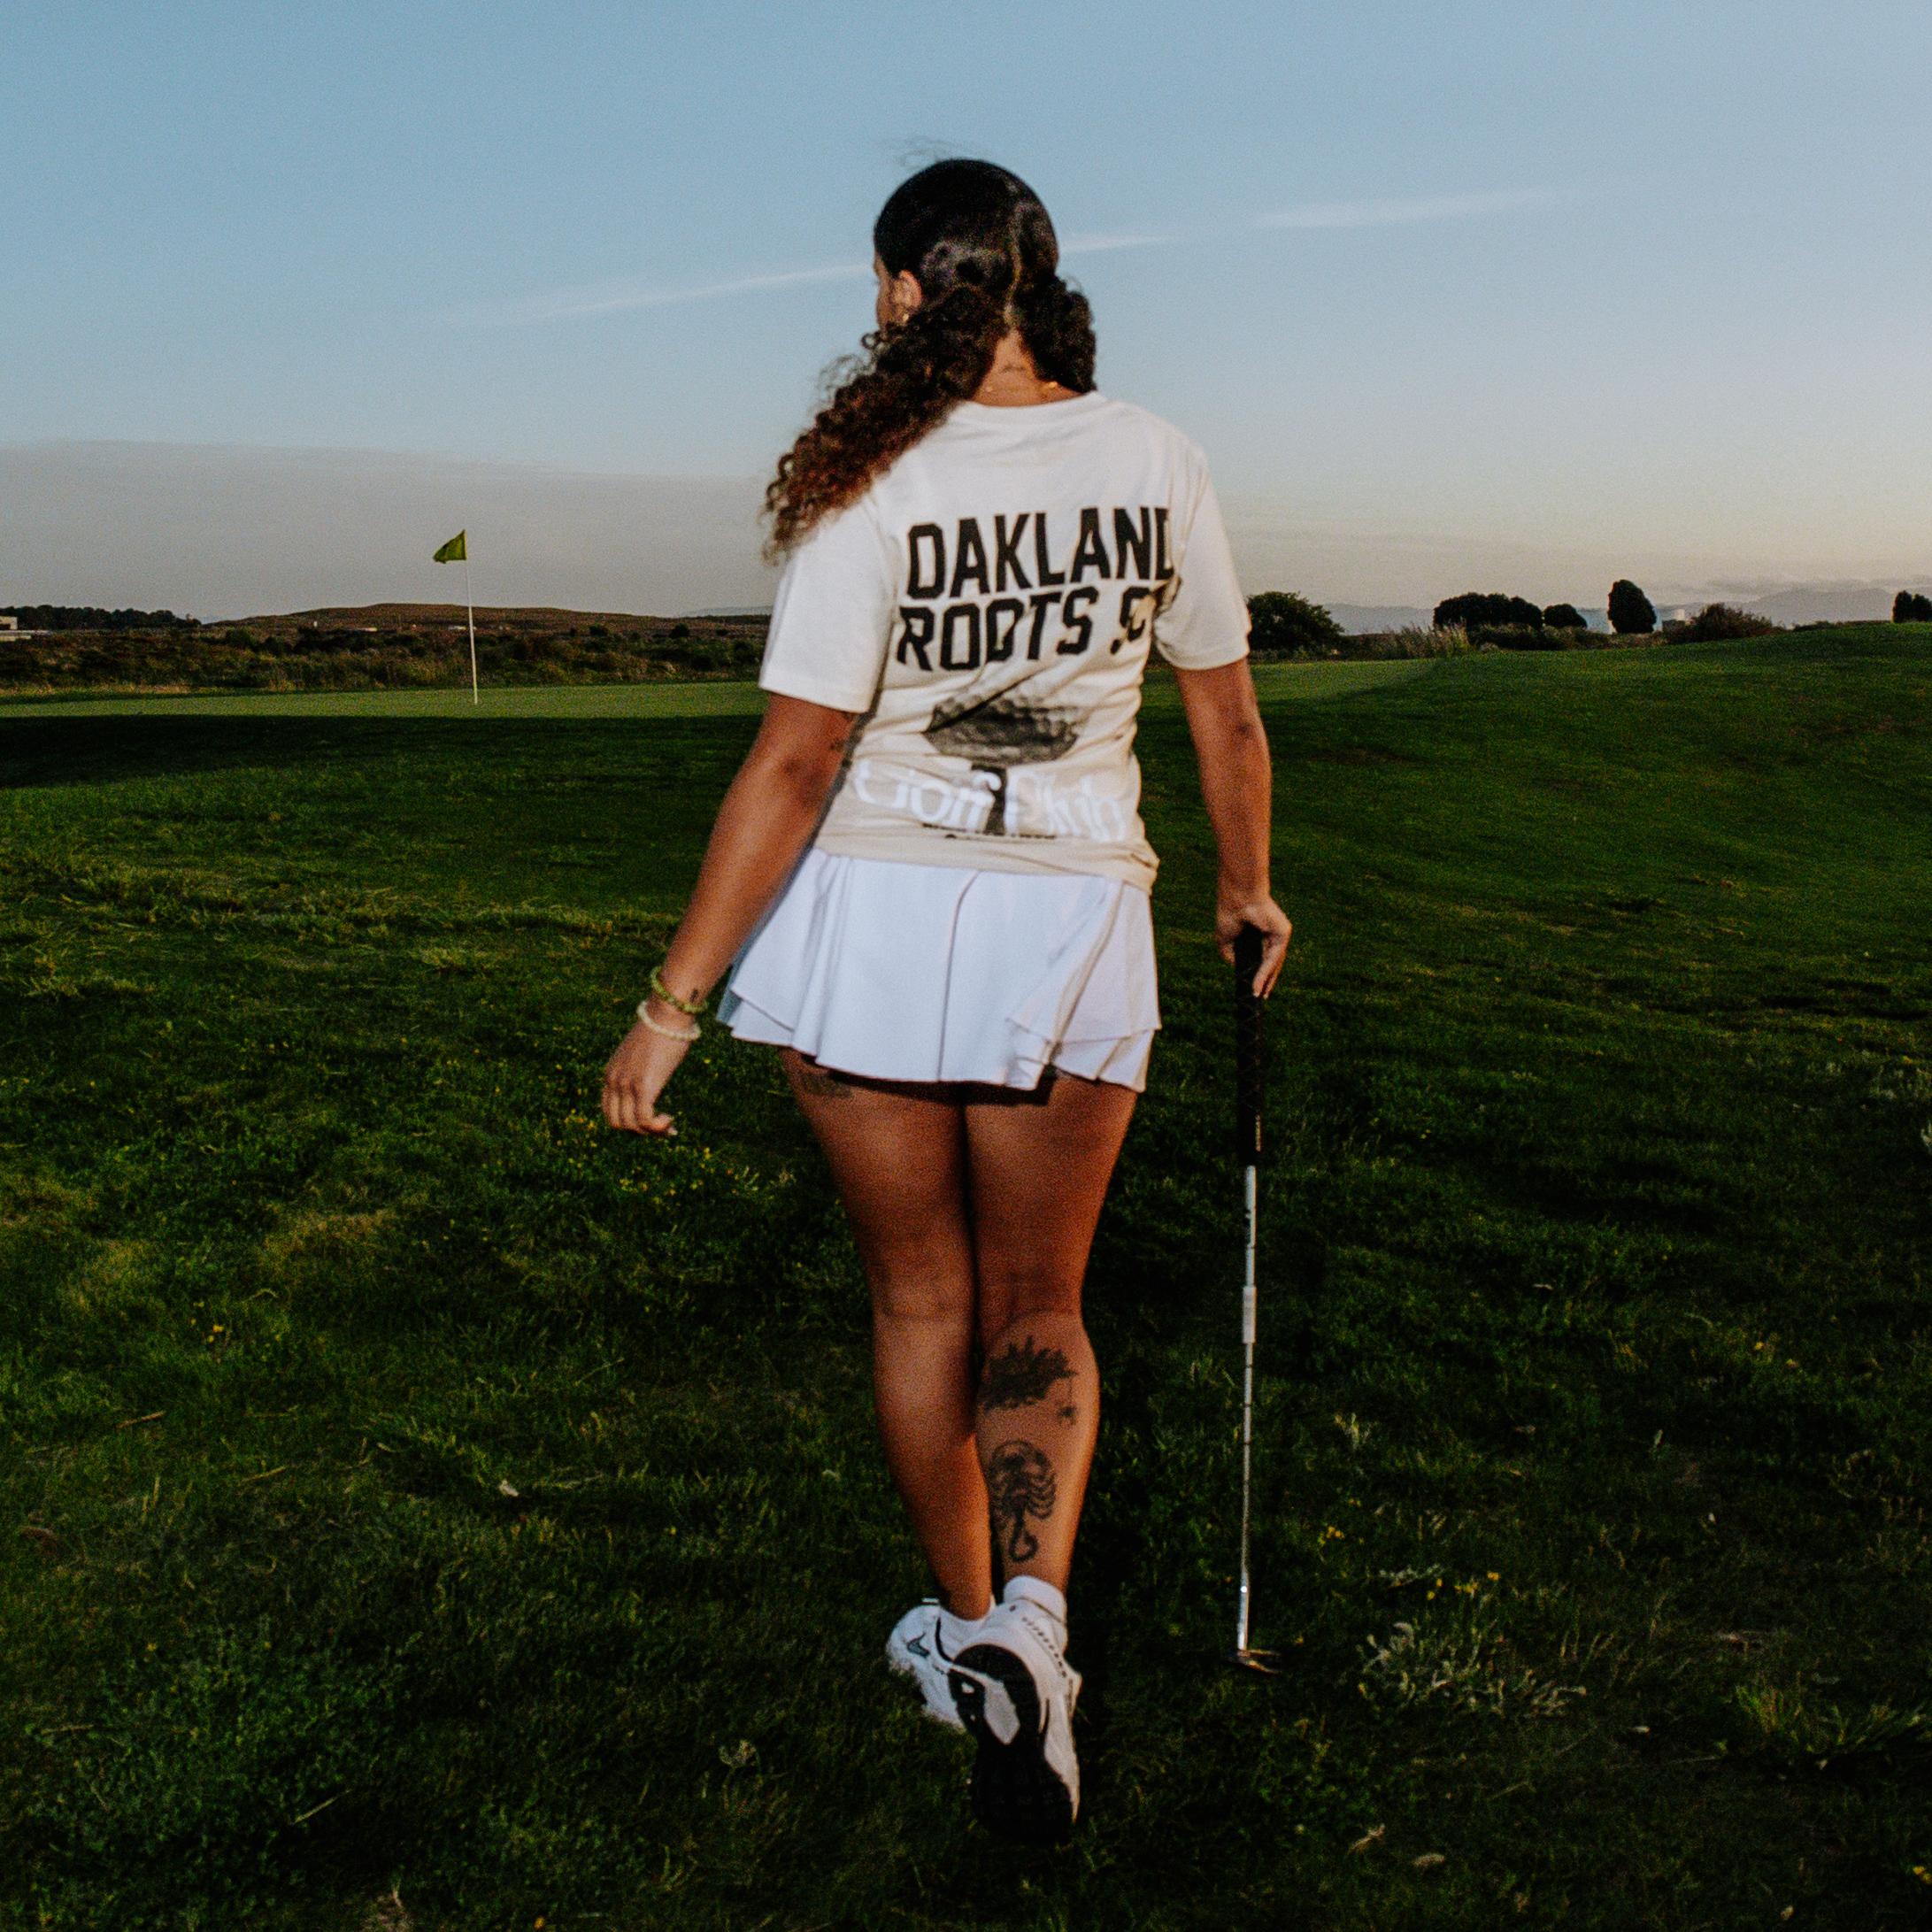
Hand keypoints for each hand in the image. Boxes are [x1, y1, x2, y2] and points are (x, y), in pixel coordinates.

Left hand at [602, 1008, 694, 1135]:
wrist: (666, 1015)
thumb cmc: (660, 1030)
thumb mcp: (641, 1053)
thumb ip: (638, 1068)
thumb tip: (652, 1076)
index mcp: (609, 1074)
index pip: (608, 1111)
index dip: (627, 1122)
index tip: (648, 1122)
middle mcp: (613, 1081)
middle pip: (616, 1123)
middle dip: (638, 1131)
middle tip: (659, 1128)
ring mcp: (626, 1085)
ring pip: (631, 1125)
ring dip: (651, 1132)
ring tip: (668, 1125)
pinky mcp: (643, 1087)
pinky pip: (645, 1120)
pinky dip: (658, 1127)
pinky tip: (670, 1120)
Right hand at [1216, 893, 1291, 996]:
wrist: (1236, 897)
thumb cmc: (1230, 911)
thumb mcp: (1225, 938)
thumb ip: (1229, 953)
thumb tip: (1236, 967)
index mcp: (1260, 933)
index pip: (1264, 957)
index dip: (1260, 973)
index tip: (1255, 988)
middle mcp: (1272, 934)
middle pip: (1272, 962)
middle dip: (1266, 980)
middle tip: (1260, 996)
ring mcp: (1279, 934)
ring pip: (1274, 963)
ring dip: (1266, 980)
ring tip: (1258, 994)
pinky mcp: (1283, 933)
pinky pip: (1274, 958)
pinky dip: (1266, 972)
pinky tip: (1258, 984)